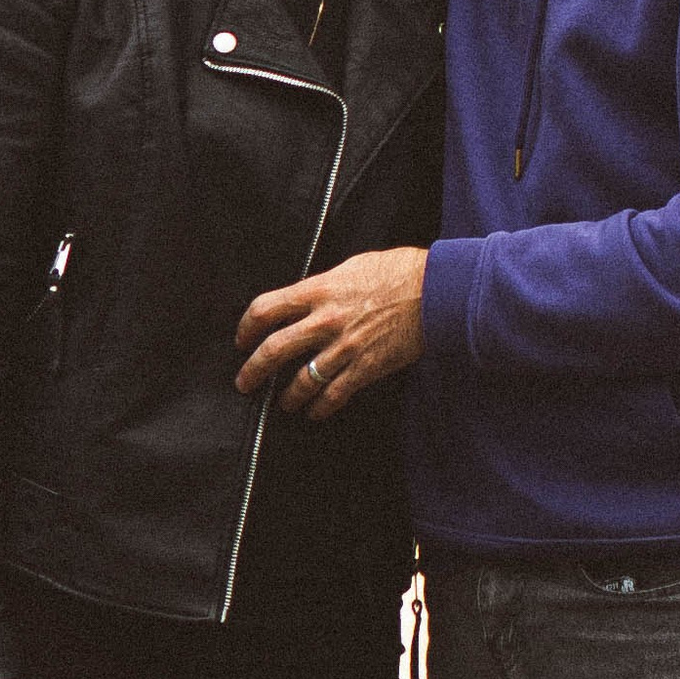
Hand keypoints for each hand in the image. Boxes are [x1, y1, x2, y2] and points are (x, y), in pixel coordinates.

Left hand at [235, 244, 428, 419]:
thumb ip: (323, 287)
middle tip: (245, 382)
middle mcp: (325, 320)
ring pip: (300, 381)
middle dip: (252, 371)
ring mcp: (344, 347)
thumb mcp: (351, 267)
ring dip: (287, 397)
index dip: (246, 327)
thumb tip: (304, 300)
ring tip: (283, 402)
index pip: (266, 309)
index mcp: (319, 290)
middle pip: (273, 350)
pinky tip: (314, 411)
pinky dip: (319, 408)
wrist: (437, 290)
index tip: (243, 339)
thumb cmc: (398, 271)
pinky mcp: (365, 367)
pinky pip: (333, 395)